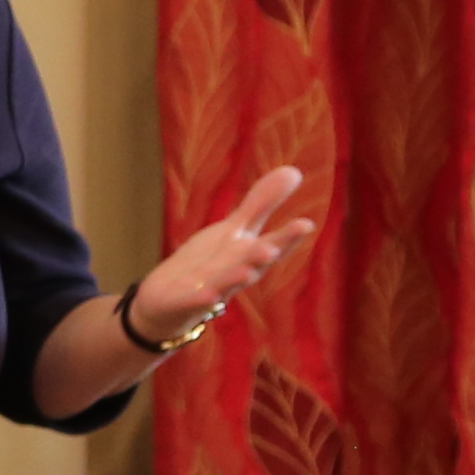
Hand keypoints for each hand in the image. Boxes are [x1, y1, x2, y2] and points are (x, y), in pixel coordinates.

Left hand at [127, 166, 318, 347]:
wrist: (169, 302)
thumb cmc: (208, 264)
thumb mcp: (234, 230)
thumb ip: (262, 204)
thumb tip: (294, 171)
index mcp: (247, 256)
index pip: (272, 245)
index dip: (288, 237)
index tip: (306, 224)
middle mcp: (234, 274)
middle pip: (252, 265)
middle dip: (262, 257)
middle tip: (272, 248)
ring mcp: (210, 291)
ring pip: (226, 284)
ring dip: (236, 278)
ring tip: (247, 272)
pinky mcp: (184, 303)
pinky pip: (194, 302)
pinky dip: (202, 300)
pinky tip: (209, 296)